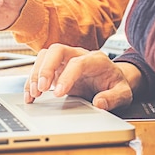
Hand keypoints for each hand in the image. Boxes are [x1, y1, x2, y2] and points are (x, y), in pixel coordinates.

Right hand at [24, 43, 138, 110]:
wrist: (112, 79)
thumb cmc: (116, 84)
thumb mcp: (124, 94)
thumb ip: (114, 98)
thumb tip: (99, 103)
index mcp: (95, 60)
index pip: (77, 62)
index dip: (66, 76)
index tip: (59, 93)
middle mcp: (77, 55)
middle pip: (57, 50)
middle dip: (46, 68)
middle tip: (41, 88)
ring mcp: (64, 60)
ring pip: (45, 56)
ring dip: (36, 74)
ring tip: (34, 94)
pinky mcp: (55, 68)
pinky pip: (40, 68)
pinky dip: (32, 81)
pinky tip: (30, 95)